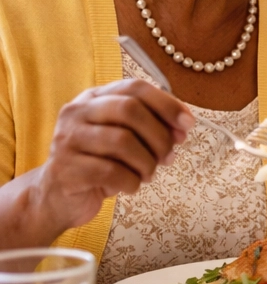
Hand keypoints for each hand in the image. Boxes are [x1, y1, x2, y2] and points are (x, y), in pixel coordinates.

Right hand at [32, 79, 191, 233]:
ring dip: (147, 162)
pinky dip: (131, 182)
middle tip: (168, 156)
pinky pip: (110, 171)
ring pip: (122, 141)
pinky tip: (131, 186)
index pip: (135, 87)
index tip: (188, 124)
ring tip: (148, 174)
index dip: (167, 104)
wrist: (60, 197)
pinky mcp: (65, 168)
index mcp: (94, 97)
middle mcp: (77, 112)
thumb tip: (184, 125)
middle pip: (130, 110)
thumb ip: (154, 126)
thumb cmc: (101, 162)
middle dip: (159, 136)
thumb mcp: (127, 138)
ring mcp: (67, 138)